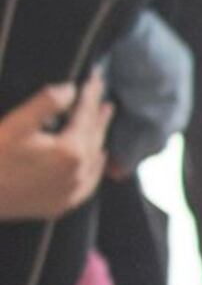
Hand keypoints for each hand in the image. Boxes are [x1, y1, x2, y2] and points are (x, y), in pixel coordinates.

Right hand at [0, 77, 104, 220]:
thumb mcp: (16, 125)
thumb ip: (45, 104)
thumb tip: (70, 89)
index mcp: (70, 151)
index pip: (86, 116)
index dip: (91, 96)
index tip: (96, 80)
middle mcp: (79, 173)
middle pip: (94, 136)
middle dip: (98, 114)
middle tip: (103, 96)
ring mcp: (73, 191)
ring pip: (94, 158)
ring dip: (98, 136)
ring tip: (102, 118)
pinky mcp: (64, 204)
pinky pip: (89, 182)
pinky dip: (95, 165)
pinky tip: (96, 157)